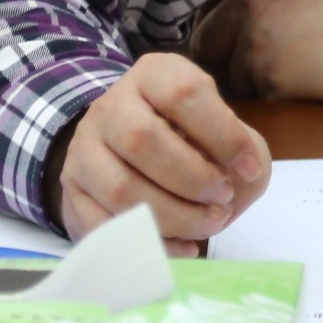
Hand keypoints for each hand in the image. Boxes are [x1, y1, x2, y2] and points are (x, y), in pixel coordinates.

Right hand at [48, 54, 270, 250]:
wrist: (127, 147)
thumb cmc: (191, 137)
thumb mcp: (221, 127)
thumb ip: (240, 148)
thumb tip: (241, 180)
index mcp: (154, 75)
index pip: (184, 94)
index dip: (223, 135)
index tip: (250, 169)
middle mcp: (111, 106)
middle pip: (142, 139)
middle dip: (193, 179)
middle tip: (224, 200)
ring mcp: (84, 149)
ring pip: (120, 188)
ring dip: (174, 215)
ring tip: (209, 224)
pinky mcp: (72, 192)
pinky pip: (104, 226)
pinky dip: (150, 243)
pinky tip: (184, 246)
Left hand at [190, 0, 322, 107]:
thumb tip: (246, 24)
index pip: (214, 5)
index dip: (224, 34)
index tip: (241, 53)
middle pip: (204, 39)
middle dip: (220, 63)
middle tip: (250, 83)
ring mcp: (254, 33)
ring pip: (220, 75)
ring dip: (238, 90)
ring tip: (278, 93)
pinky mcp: (267, 74)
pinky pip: (245, 101)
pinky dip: (260, 108)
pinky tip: (292, 102)